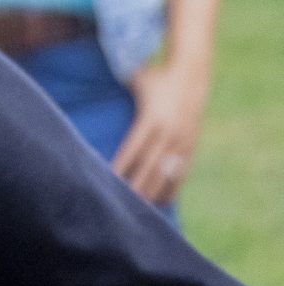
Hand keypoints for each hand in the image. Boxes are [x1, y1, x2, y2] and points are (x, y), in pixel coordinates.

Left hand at [112, 58, 209, 205]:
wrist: (192, 76)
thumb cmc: (156, 77)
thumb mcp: (136, 80)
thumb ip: (118, 88)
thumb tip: (93, 79)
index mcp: (153, 119)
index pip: (134, 148)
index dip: (123, 166)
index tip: (111, 180)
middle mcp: (169, 134)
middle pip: (151, 167)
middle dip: (138, 186)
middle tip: (123, 203)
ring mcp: (183, 142)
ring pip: (168, 174)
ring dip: (154, 192)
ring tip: (140, 209)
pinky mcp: (192, 147)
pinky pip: (182, 173)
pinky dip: (172, 188)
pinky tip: (162, 202)